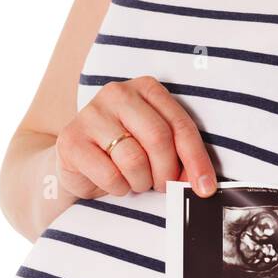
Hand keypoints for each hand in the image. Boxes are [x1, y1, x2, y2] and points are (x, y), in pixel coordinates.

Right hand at [55, 76, 215, 198]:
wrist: (77, 164)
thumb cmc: (123, 155)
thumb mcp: (155, 147)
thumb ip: (178, 154)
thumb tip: (202, 183)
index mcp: (146, 88)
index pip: (180, 125)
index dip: (196, 160)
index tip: (205, 187)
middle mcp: (118, 93)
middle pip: (159, 139)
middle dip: (166, 173)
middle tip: (161, 185)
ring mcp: (91, 114)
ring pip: (134, 159)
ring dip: (141, 182)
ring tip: (136, 181)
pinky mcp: (72, 140)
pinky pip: (110, 175)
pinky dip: (119, 188)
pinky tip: (115, 183)